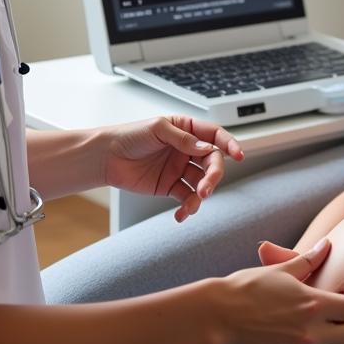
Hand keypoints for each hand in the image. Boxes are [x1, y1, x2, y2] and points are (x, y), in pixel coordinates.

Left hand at [102, 116, 243, 221]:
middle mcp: (187, 149)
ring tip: (194, 202)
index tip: (238, 155)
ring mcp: (180, 169)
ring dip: (202, 193)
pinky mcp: (170, 187)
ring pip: (202, 182)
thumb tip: (208, 149)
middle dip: (213, 176)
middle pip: (212, 162)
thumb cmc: (129, 136)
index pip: (215, 136)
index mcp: (187, 129)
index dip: (229, 144)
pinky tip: (182, 214)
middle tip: (206, 188)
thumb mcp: (158, 129)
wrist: (106, 157)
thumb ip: (183, 139)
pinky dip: (188, 207)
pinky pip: (186, 198)